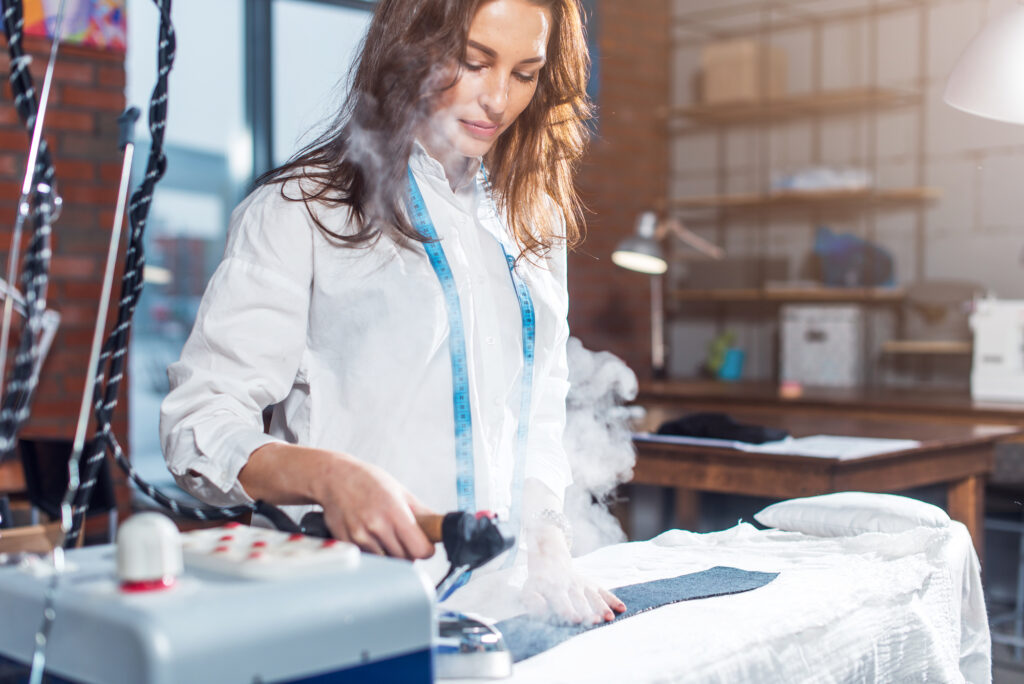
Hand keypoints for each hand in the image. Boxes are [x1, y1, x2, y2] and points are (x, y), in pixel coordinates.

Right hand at [314, 455, 435, 559]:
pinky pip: (368, 558)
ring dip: (391, 554)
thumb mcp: (399, 490)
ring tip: (387, 536)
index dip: (426, 550)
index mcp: (394, 511)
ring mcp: (359, 536)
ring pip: (386, 561)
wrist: (334, 477)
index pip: (419, 549)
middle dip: (409, 552)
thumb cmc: (368, 480)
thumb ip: (421, 511)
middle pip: (404, 559)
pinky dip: (374, 552)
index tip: (425, 546)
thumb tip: (439, 526)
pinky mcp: (346, 542)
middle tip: (406, 540)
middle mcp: (376, 526)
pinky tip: (371, 537)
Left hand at [520, 524, 625, 624]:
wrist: (550, 560)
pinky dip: (613, 599)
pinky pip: (603, 591)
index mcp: (553, 588)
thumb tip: (543, 609)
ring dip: (602, 606)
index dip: (568, 610)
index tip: (576, 620)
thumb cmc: (538, 583)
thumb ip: (533, 601)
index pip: (561, 601)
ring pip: (594, 596)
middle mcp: (570, 585)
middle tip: (597, 620)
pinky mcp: (591, 584)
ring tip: (610, 617)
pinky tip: (622, 608)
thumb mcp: (528, 589)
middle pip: (580, 600)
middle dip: (588, 611)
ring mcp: (582, 584)